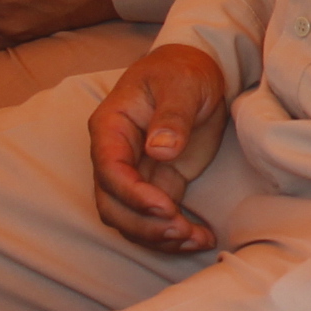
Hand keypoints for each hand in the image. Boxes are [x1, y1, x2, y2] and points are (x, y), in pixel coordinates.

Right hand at [88, 43, 232, 251]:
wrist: (196, 70)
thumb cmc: (182, 70)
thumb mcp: (182, 83)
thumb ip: (171, 115)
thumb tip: (159, 150)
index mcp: (112, 127)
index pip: (109, 170)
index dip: (132, 194)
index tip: (164, 207)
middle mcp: (116, 155)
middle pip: (112, 205)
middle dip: (143, 225)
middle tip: (180, 231)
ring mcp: (136, 173)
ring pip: (131, 220)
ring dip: (158, 237)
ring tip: (195, 240)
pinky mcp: (159, 184)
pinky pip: (156, 219)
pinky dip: (173, 234)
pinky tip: (200, 238)